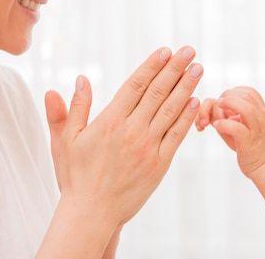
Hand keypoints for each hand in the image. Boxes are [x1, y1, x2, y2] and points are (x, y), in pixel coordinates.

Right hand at [44, 46, 202, 225]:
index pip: (136, 85)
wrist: (90, 214)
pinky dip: (187, 118)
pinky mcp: (159, 165)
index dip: (152, 66)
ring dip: (186, 88)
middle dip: (175, 69)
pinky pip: (176, 137)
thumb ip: (73, 109)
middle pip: (158, 93)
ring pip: (171, 111)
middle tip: (189, 51)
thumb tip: (81, 79)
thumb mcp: (66, 140)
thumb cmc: (75, 176)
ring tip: (198, 69)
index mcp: (110, 121)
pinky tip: (195, 102)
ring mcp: (147, 148)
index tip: (166, 51)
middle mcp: (131, 131)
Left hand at [204, 86, 264, 178]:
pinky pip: (237, 128)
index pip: (248, 91)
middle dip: (226, 97)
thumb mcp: (245, 125)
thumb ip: (233, 113)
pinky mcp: (248, 143)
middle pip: (245, 95)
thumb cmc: (251, 144)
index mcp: (261, 111)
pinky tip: (216, 126)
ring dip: (227, 105)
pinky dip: (224, 124)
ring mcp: (256, 129)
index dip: (232, 92)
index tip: (222, 102)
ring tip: (217, 112)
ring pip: (245, 108)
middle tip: (217, 107)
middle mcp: (261, 118)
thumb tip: (213, 105)